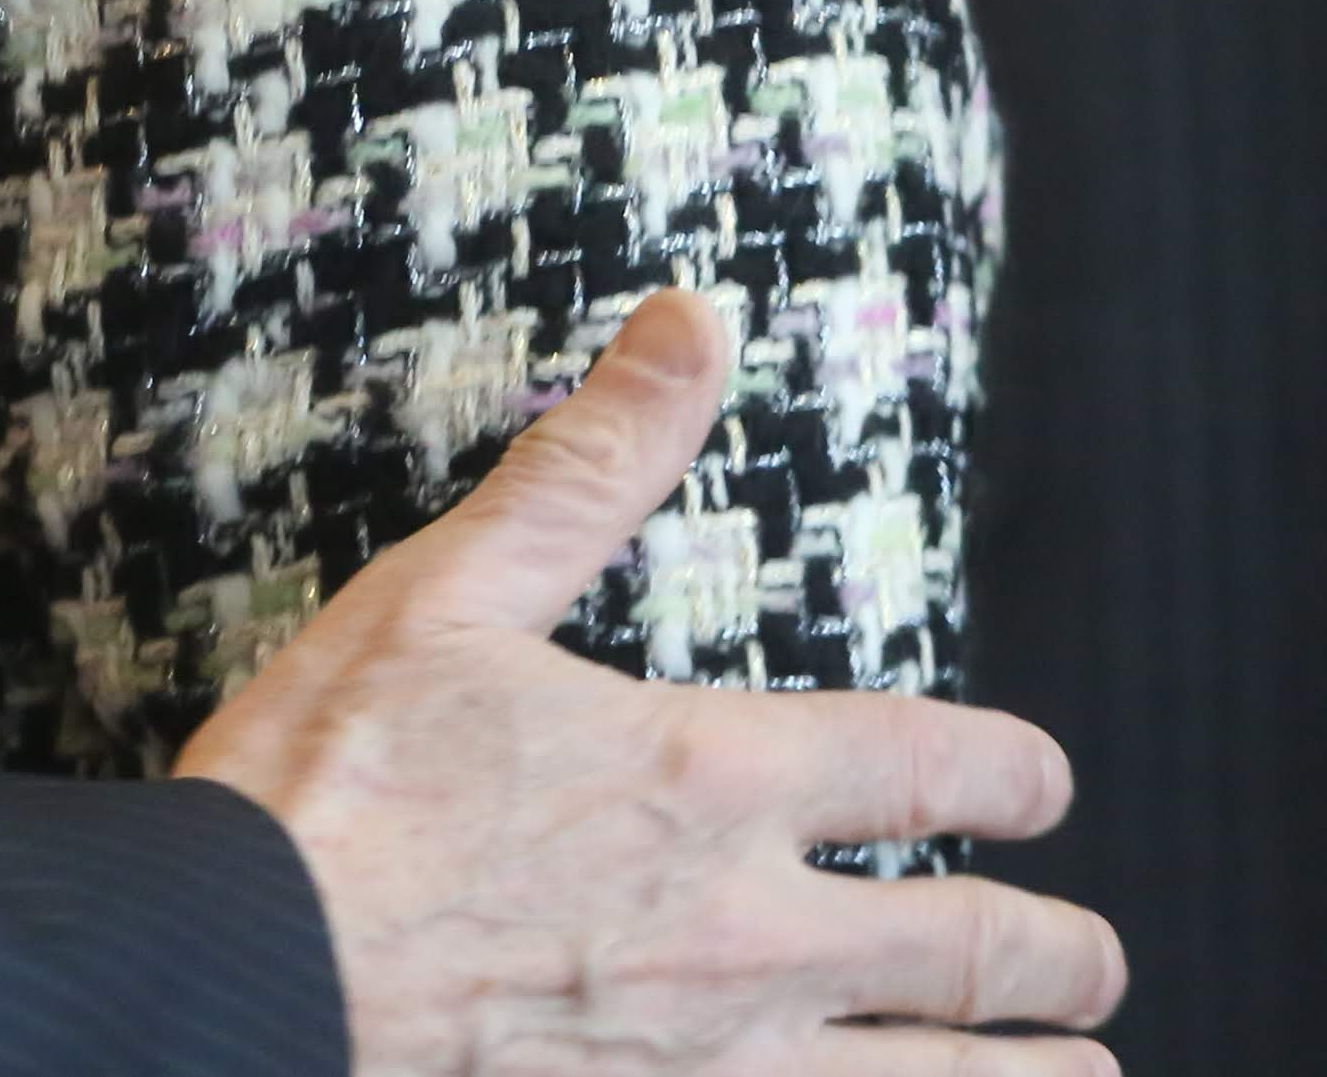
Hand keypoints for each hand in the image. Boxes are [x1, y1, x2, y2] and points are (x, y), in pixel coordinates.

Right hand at [178, 290, 1127, 1075]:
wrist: (234, 983)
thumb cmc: (323, 792)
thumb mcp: (447, 594)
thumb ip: (590, 466)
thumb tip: (690, 325)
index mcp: (711, 778)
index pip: (932, 767)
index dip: (1014, 773)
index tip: (1042, 785)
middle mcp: (751, 938)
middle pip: (975, 953)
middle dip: (1057, 954)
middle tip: (1091, 957)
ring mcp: (716, 1071)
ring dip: (1034, 1075)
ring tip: (1085, 1067)